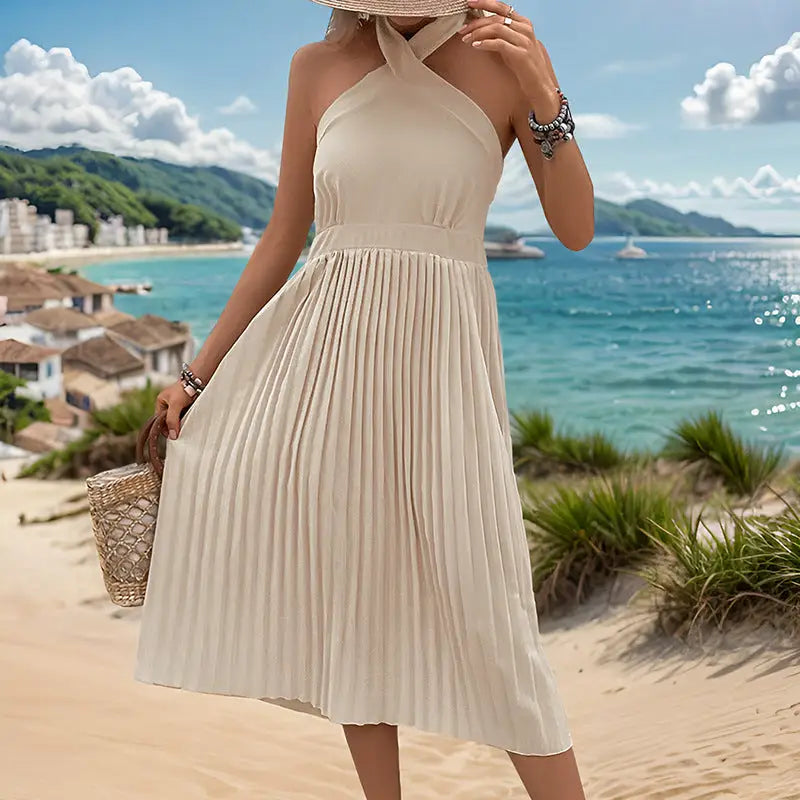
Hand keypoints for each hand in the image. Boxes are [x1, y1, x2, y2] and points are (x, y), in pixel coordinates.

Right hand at [155, 380, 194, 439]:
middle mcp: (168, 403)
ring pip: (176, 419)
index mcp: (161, 402)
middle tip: (178, 434)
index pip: (159, 420)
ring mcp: (177, 405)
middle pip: (167, 420)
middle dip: (172, 427)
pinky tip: (189, 422)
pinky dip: (186, 420)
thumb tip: (172, 435)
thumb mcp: (175, 405)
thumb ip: (172, 420)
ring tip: (184, 428)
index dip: (164, 428)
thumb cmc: (184, 389)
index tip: (171, 436)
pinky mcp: (186, 406)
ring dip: (180, 424)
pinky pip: (184, 416)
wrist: (198, 381)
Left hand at [460, 0, 560, 115]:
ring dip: (478, 33)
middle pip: (496, 18)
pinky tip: (476, 46)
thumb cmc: (525, 67)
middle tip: (462, 30)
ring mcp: (524, 41)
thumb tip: (481, 29)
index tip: (470, 3)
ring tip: (466, 40)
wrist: (540, 85)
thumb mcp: (513, 46)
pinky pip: (499, 44)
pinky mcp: (521, 54)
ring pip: (497, 28)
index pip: (502, 7)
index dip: (485, 3)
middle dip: (476, 22)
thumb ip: (502, 35)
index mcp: (523, 23)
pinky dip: (485, 43)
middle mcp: (525, 29)